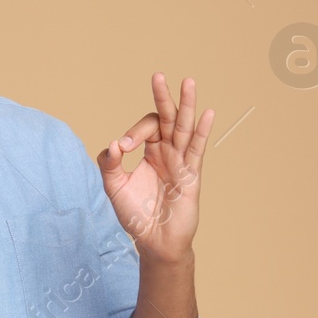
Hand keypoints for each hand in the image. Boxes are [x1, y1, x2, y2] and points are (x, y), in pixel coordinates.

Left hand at [97, 73, 213, 262]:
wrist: (155, 243)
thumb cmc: (136, 216)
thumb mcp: (115, 188)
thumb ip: (110, 165)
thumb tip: (113, 144)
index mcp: (150, 152)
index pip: (146, 129)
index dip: (134, 132)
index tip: (123, 147)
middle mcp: (167, 152)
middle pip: (167, 118)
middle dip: (163, 97)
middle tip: (158, 75)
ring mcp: (181, 162)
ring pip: (184, 128)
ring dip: (186, 105)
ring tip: (189, 81)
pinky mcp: (191, 176)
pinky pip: (196, 150)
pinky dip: (201, 131)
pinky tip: (207, 113)